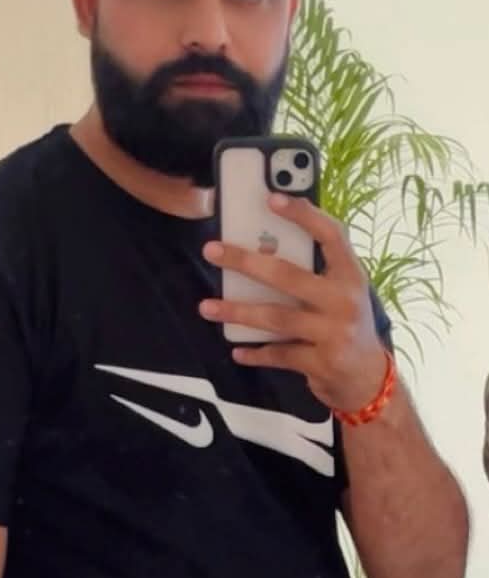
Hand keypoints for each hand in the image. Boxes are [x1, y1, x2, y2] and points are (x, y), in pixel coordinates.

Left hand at [199, 192, 387, 412]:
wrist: (369, 379)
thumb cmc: (346, 322)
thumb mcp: (341, 291)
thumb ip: (313, 270)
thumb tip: (260, 243)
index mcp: (351, 275)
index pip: (331, 235)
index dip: (303, 215)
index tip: (271, 198)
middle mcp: (345, 301)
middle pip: (288, 276)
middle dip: (245, 262)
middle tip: (212, 251)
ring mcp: (334, 333)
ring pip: (275, 318)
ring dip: (237, 312)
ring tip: (207, 307)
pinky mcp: (322, 363)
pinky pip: (279, 355)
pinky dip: (254, 352)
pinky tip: (236, 349)